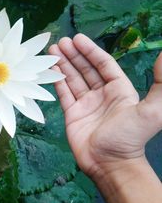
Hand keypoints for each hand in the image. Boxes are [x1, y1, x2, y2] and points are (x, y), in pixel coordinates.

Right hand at [49, 34, 161, 180]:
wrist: (109, 164)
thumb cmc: (129, 137)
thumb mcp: (152, 111)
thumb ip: (160, 84)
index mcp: (119, 89)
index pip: (103, 64)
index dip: (91, 50)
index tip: (77, 38)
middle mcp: (102, 94)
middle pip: (86, 69)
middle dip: (73, 55)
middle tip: (60, 42)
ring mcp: (85, 104)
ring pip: (73, 79)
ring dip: (63, 65)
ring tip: (52, 51)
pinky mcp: (72, 114)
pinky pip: (64, 94)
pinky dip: (57, 82)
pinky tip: (51, 70)